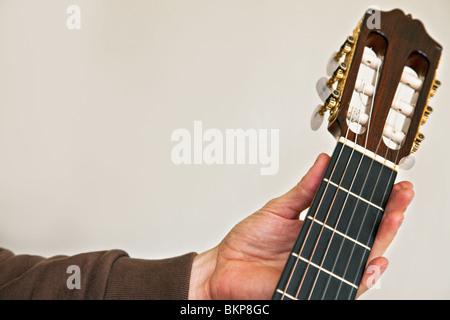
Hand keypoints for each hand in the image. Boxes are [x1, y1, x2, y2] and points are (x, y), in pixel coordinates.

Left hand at [188, 153, 414, 299]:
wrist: (224, 265)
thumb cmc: (247, 242)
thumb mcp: (279, 209)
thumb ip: (305, 190)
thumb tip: (324, 164)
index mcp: (318, 230)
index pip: (355, 217)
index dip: (376, 203)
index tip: (392, 185)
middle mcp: (324, 251)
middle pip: (365, 237)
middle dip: (388, 217)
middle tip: (401, 197)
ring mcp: (321, 269)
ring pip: (362, 261)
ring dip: (381, 242)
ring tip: (393, 219)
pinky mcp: (314, 288)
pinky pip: (345, 286)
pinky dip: (362, 277)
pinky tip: (373, 262)